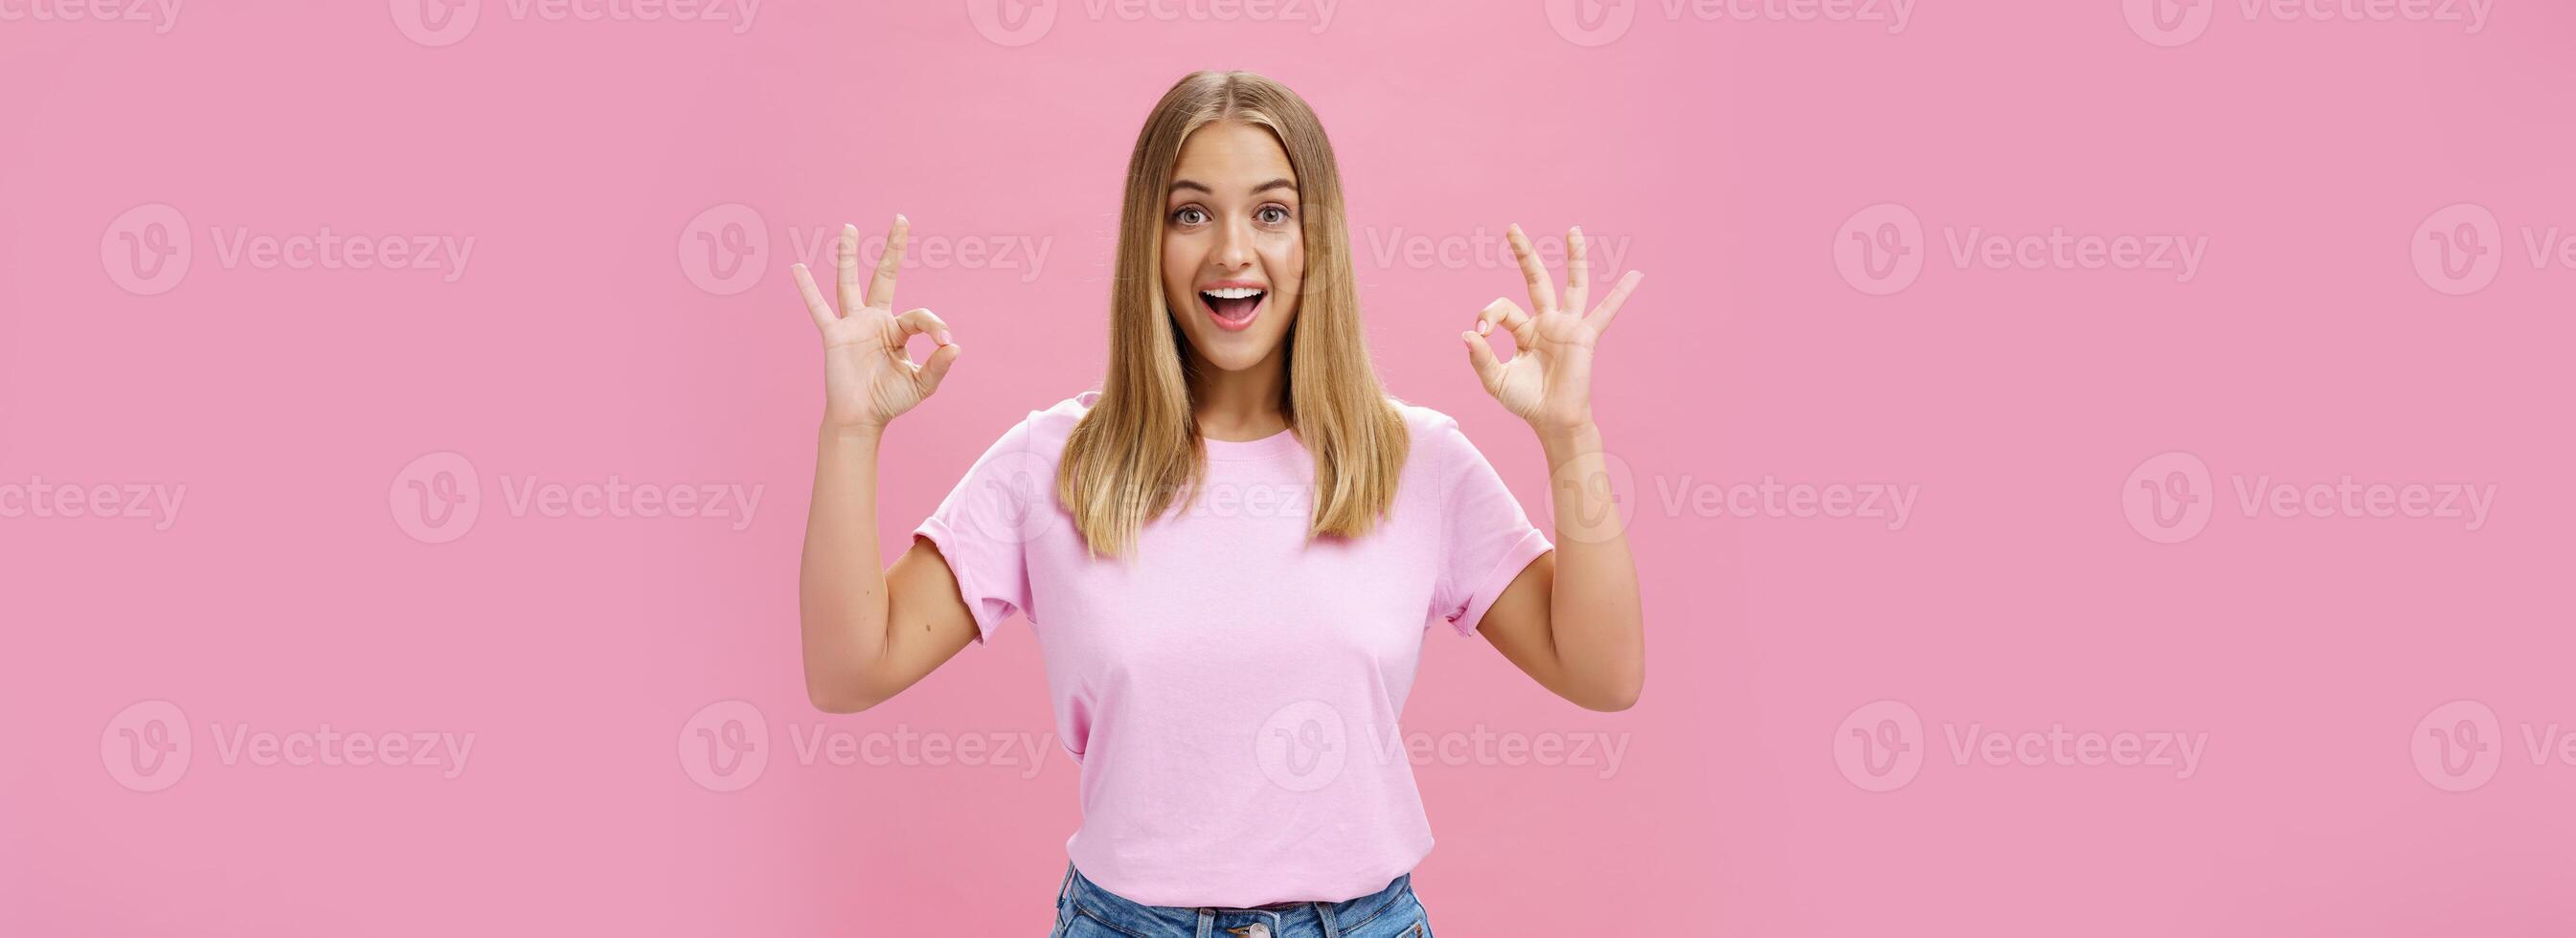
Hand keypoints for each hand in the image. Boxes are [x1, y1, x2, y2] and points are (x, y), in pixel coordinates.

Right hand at [792, 216, 959, 434]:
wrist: (861, 418)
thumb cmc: (890, 401)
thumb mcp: (921, 384)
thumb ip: (938, 366)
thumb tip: (955, 346)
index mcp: (898, 330)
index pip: (918, 316)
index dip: (934, 325)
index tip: (945, 342)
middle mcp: (875, 321)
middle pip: (884, 276)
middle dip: (893, 249)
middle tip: (901, 219)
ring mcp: (853, 325)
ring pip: (850, 283)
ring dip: (850, 256)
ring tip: (850, 228)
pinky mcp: (834, 335)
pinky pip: (819, 308)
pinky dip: (807, 289)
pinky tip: (798, 268)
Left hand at [1463, 224, 1641, 436]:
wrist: (1553, 420)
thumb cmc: (1526, 402)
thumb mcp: (1496, 380)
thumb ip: (1481, 357)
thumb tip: (1468, 333)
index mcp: (1525, 331)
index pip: (1503, 309)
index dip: (1489, 315)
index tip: (1483, 334)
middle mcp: (1547, 323)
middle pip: (1536, 279)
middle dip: (1525, 254)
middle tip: (1512, 228)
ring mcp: (1568, 327)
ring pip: (1573, 285)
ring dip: (1574, 257)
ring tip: (1573, 230)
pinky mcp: (1585, 337)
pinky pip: (1606, 312)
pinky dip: (1621, 294)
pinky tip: (1636, 276)